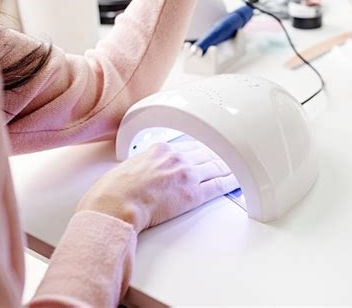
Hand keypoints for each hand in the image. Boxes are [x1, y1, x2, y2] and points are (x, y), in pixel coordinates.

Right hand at [76, 141, 238, 232]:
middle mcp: (177, 158)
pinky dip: (230, 182)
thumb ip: (146, 164)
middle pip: (206, 154)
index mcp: (162, 149)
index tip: (207, 153)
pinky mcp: (193, 194)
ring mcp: (187, 175)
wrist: (115, 205)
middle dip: (218, 156)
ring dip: (228, 168)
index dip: (202, 151)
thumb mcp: (129, 165)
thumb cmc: (114, 190)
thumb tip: (148, 171)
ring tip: (236, 168)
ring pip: (216, 168)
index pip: (190, 147)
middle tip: (228, 158)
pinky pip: (219, 185)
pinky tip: (236, 181)